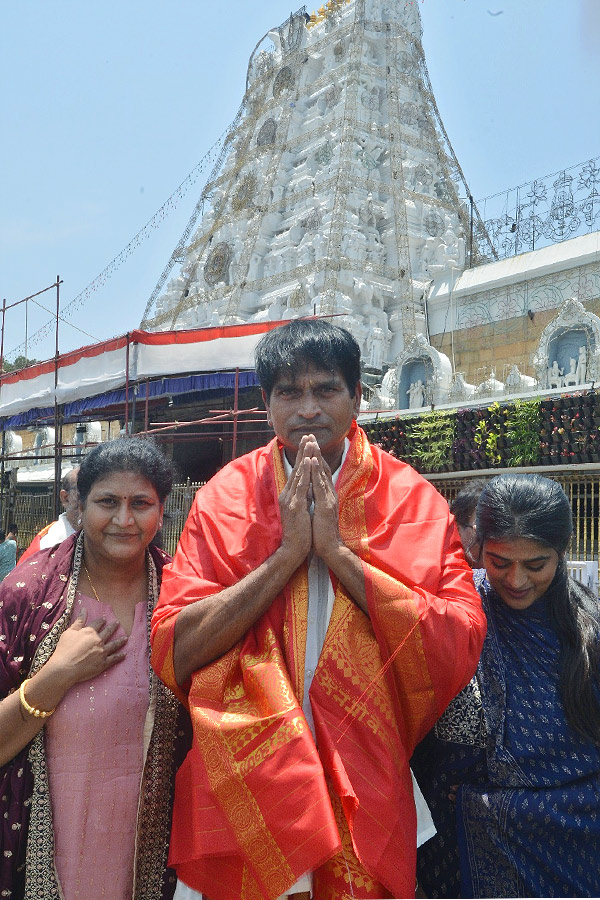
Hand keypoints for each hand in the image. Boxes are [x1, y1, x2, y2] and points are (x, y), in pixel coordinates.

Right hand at [45, 606, 126, 690]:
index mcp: (90, 632)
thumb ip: (79, 621)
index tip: (104, 619)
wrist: (65, 668)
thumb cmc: (64, 649)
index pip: (98, 623)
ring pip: (114, 644)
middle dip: (113, 627)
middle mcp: (98, 640)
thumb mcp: (69, 632)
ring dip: (120, 641)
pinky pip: (114, 658)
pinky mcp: (103, 663)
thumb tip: (84, 609)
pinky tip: (124, 654)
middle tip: (117, 624)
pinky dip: (120, 656)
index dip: (101, 621)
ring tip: (125, 638)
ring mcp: (102, 652)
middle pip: (108, 632)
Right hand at [278, 435, 312, 566]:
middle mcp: (288, 494)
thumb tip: (308, 486)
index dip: (302, 457)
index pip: (297, 471)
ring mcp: (290, 499)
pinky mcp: (295, 505)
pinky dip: (305, 472)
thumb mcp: (301, 510)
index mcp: (289, 495)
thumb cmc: (299, 531)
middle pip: (296, 468)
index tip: (307, 443)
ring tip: (309, 442)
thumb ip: (303, 497)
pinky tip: (308, 461)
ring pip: (299, 473)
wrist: (293, 548)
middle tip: (308, 435)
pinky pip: (302, 485)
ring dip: (304, 456)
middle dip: (303, 451)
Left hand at [310, 443, 342, 564]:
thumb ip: (316, 499)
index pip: (321, 472)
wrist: (328, 547)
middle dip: (316, 452)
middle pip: (323, 468)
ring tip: (312, 443)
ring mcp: (328, 498)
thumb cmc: (321, 531)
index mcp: (326, 495)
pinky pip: (320, 485)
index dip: (316, 458)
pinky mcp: (325, 505)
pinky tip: (313, 461)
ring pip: (322, 473)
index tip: (310, 444)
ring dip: (317, 457)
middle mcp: (329, 493)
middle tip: (311, 436)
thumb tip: (310, 489)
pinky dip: (317, 471)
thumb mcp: (317, 510)